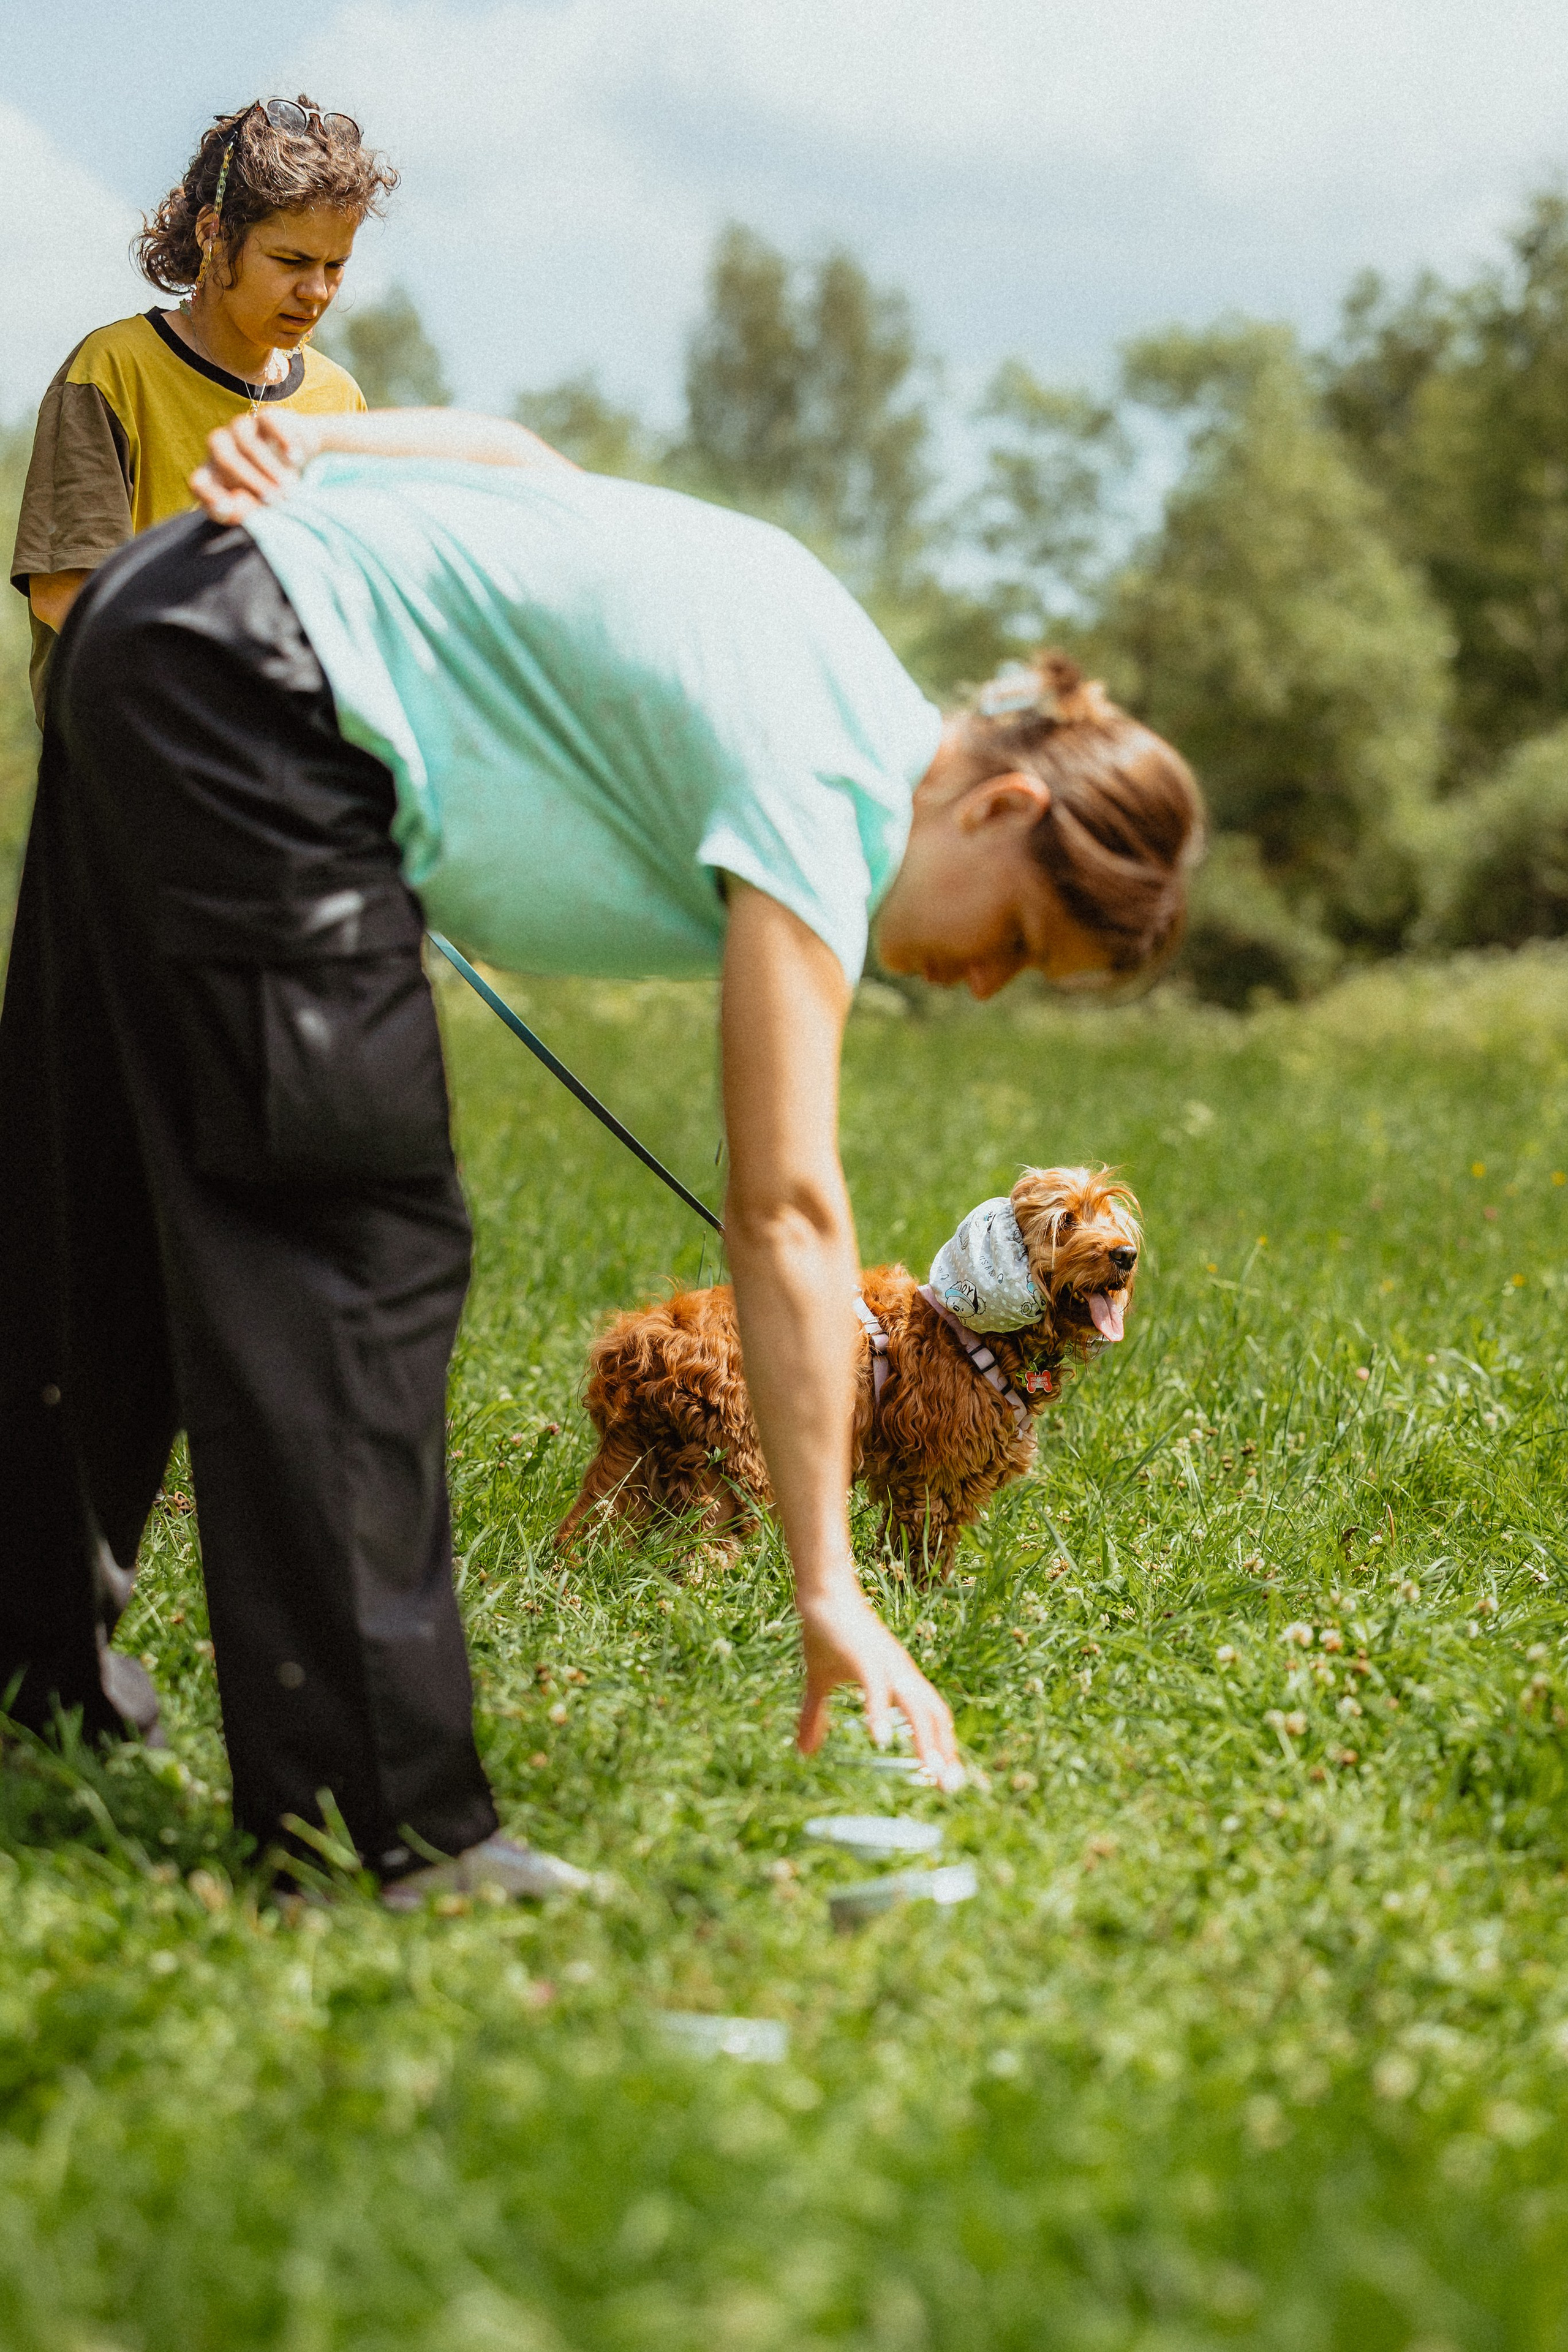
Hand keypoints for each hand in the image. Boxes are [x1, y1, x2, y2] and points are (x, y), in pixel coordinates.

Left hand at [189, 411, 320, 521]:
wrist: (302, 463)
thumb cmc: (273, 492)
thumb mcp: (261, 510)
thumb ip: (244, 512)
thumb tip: (238, 501)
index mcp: (214, 476)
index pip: (200, 483)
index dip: (208, 495)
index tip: (227, 508)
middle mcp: (222, 448)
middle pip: (224, 458)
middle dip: (251, 481)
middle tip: (275, 500)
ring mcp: (242, 429)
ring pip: (245, 440)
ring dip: (267, 466)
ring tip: (289, 488)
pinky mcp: (265, 417)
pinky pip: (268, 421)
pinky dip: (282, 439)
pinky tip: (294, 458)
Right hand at [796, 1571, 963, 1789]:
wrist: (822, 1592)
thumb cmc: (826, 1634)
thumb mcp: (819, 1683)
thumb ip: (816, 1717)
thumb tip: (803, 1752)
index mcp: (899, 1679)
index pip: (932, 1716)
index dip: (942, 1746)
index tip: (947, 1780)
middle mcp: (901, 1674)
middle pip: (934, 1716)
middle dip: (943, 1752)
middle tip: (949, 1789)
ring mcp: (887, 1665)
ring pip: (916, 1707)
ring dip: (925, 1741)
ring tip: (931, 1773)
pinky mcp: (866, 1658)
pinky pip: (878, 1689)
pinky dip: (882, 1714)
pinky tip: (881, 1740)